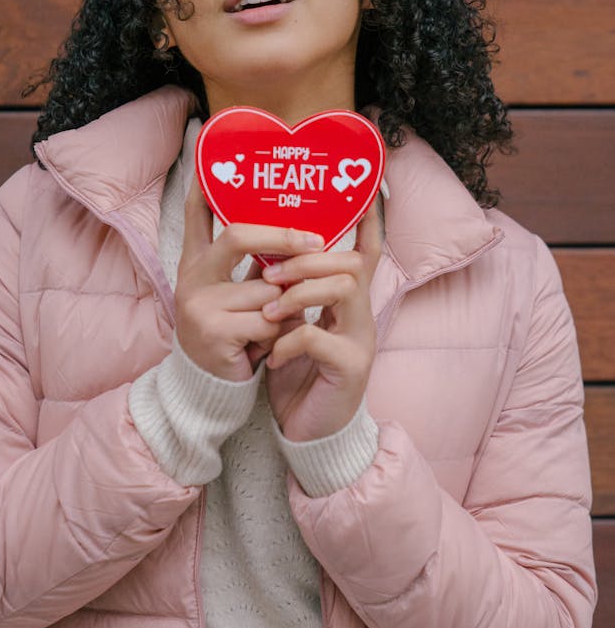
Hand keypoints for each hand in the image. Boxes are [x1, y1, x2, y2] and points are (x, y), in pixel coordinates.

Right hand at [175, 178, 326, 381]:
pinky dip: (279, 334)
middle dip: (283, 236)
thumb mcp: (239, 293)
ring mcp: (198, 304)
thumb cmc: (234, 335)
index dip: (206, 184)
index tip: (210, 151)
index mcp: (196, 262)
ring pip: (267, 288)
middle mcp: (191, 277)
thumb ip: (256, 263)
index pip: (197, 213)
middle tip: (316, 240)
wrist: (211, 388)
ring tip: (282, 324)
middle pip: (238, 235)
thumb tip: (299, 230)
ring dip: (288, 307)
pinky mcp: (213, 332)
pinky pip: (267, 321)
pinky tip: (269, 348)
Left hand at [262, 204, 381, 440]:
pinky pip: (319, 337)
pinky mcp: (350, 369)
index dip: (366, 222)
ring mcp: (360, 342)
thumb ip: (283, 293)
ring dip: (300, 292)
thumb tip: (261, 253)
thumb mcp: (286, 329)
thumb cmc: (297, 379)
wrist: (310, 437)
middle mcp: (361, 317)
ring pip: (344, 289)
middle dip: (309, 259)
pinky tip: (271, 356)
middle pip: (352, 263)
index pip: (364, 254)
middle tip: (270, 273)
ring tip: (269, 309)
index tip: (364, 190)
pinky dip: (289, 341)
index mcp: (346, 305)